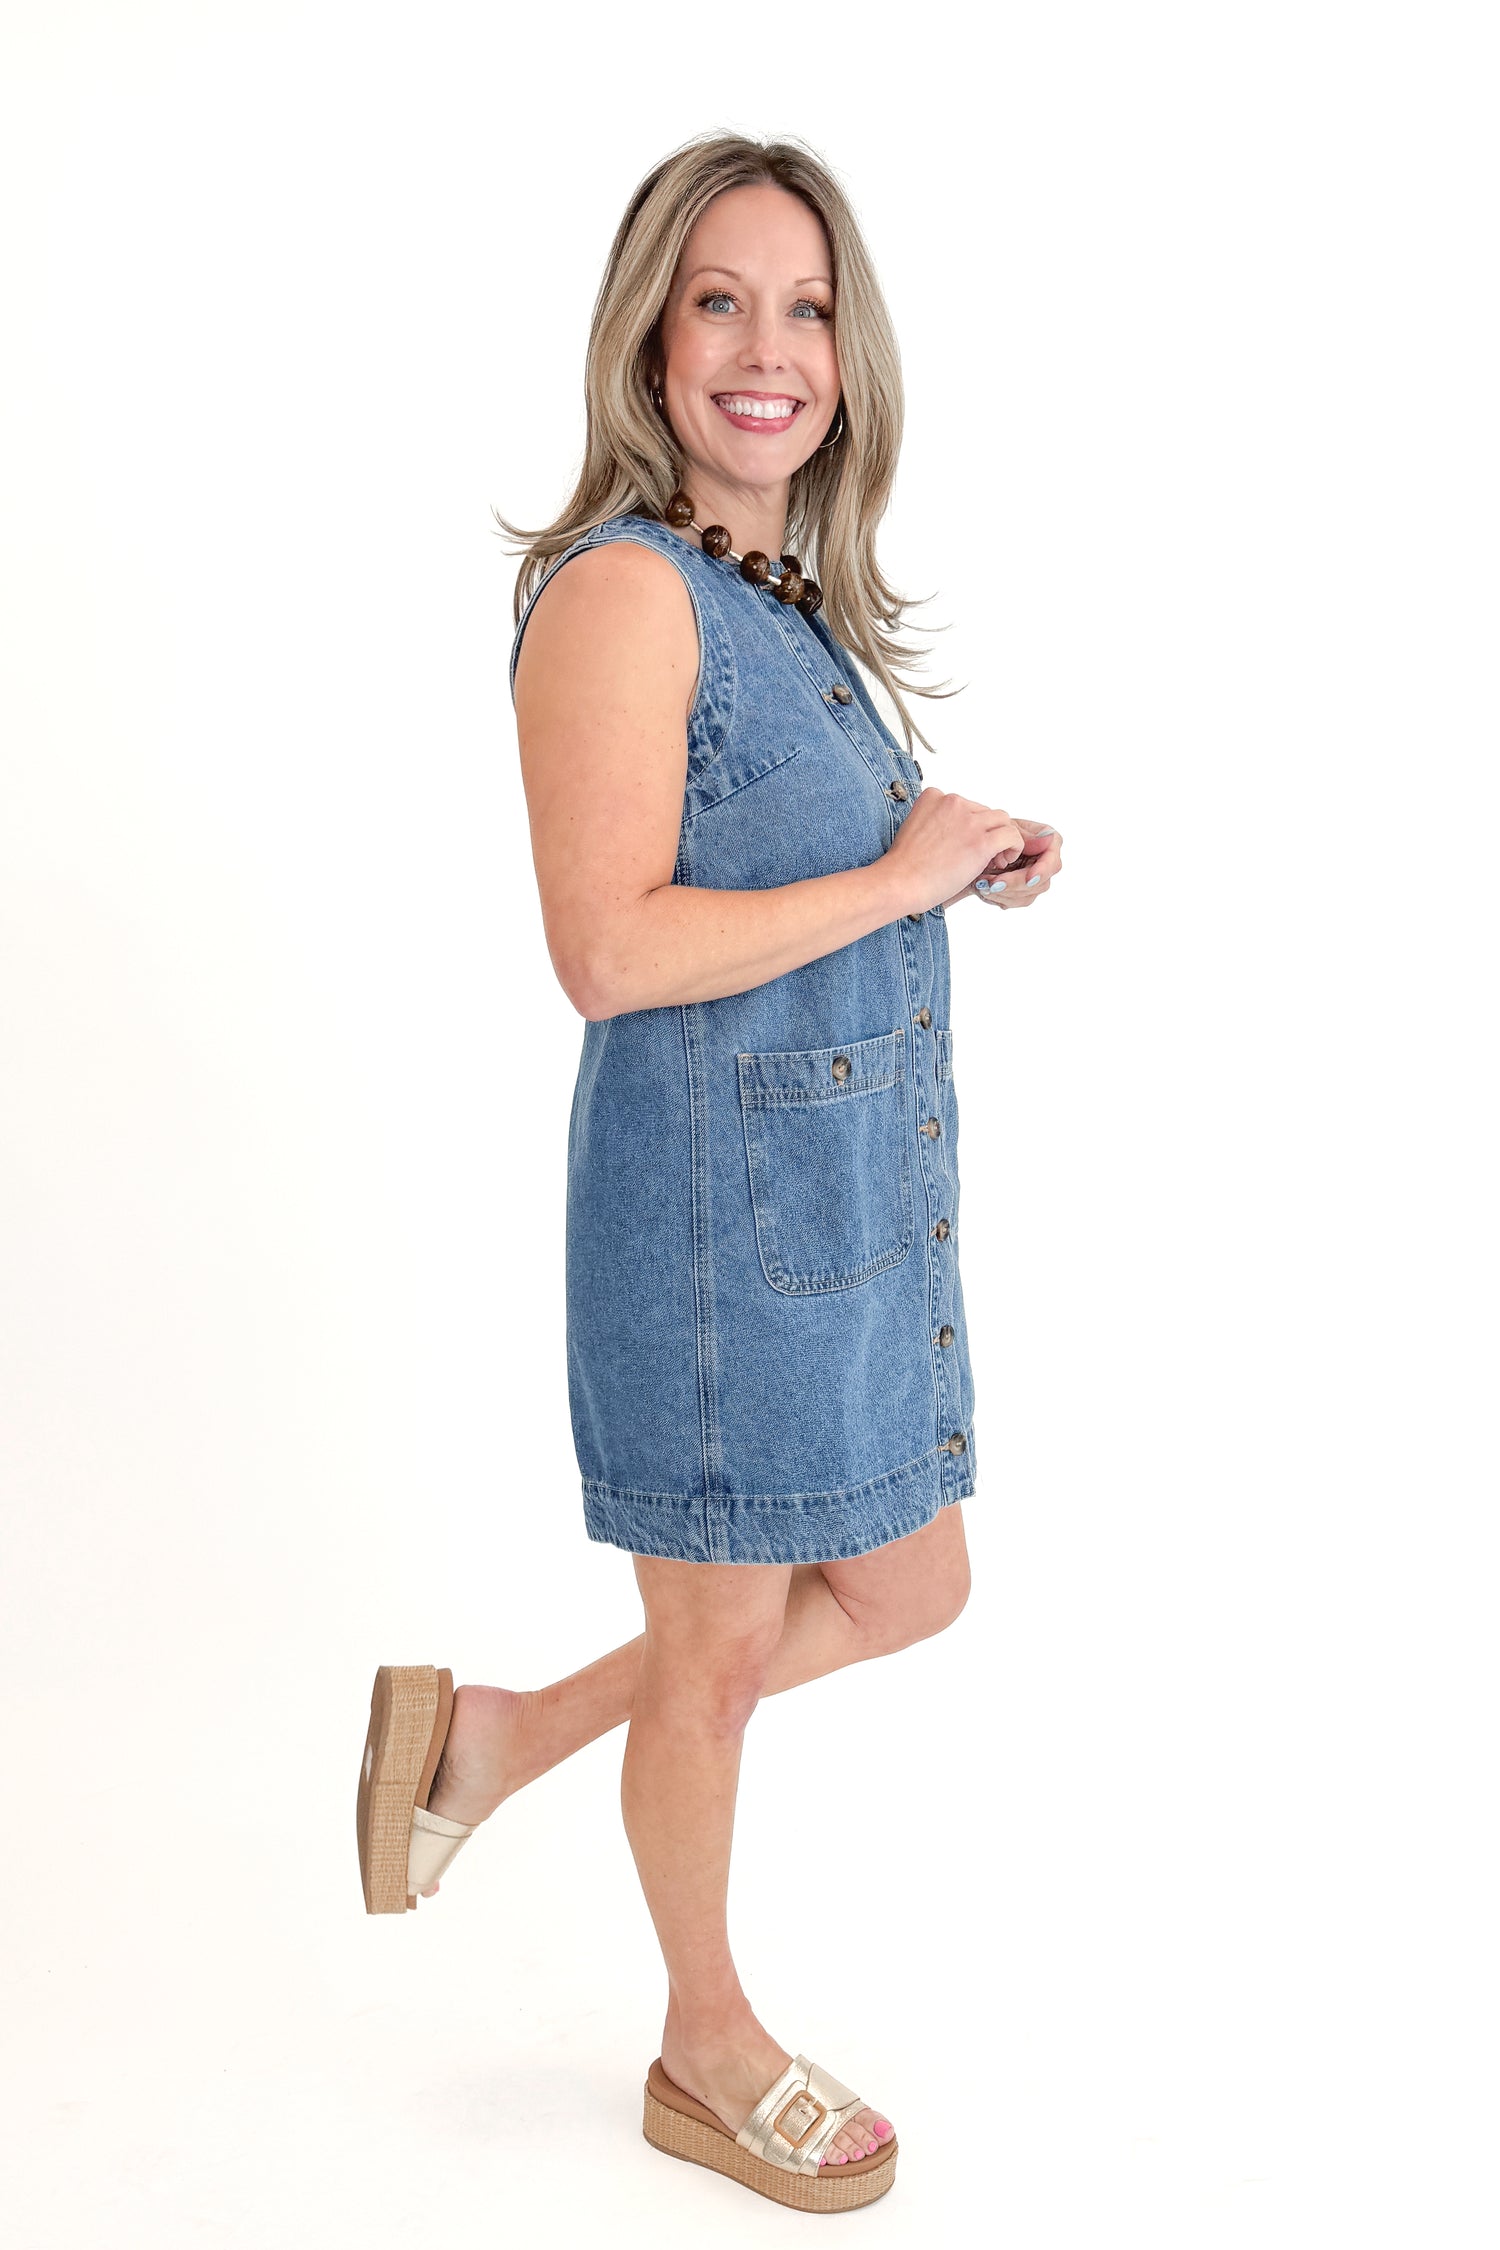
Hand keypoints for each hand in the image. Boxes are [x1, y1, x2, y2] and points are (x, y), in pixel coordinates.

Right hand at [884, 787, 1026, 915]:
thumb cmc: (905, 866)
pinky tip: (1002, 861)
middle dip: (987, 833)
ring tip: (995, 859)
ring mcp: (968, 820)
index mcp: (934, 796)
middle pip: (985, 812)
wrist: (899, 882)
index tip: (966, 845)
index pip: (966, 805)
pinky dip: (1013, 847)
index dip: (971, 826)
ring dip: (1003, 838)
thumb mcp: (917, 829)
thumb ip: (939, 823)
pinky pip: (1011, 835)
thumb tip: (960, 835)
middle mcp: (953, 802)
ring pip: (1002, 820)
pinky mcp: (980, 841)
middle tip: (984, 857)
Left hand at [942, 819, 1061, 909]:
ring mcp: (1028, 874)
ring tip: (982, 884)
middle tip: (993, 884)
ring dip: (1005, 891)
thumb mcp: (988, 836)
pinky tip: (983, 890)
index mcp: (1033, 834)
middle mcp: (1035, 854)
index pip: (1052, 848)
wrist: (944, 865)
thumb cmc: (963, 842)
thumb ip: (1019, 837)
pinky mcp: (1016, 891)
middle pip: (1044, 876)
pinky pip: (1018, 900)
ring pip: (1031, 892)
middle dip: (1016, 882)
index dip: (1044, 866)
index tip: (1029, 877)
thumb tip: (1048, 836)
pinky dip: (999, 897)